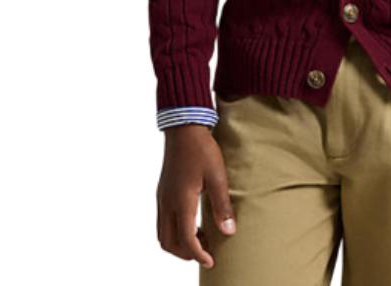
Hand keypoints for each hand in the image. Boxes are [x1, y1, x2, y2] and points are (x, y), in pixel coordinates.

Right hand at [156, 124, 235, 268]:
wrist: (183, 128)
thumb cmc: (202, 149)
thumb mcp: (217, 176)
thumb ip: (221, 205)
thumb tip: (228, 231)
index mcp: (180, 201)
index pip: (186, 239)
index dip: (199, 254)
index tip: (211, 261)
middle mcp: (167, 202)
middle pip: (169, 242)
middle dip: (186, 253)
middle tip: (206, 252)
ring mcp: (162, 196)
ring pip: (163, 233)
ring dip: (179, 242)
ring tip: (202, 238)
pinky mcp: (163, 190)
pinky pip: (163, 220)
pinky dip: (175, 229)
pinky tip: (193, 221)